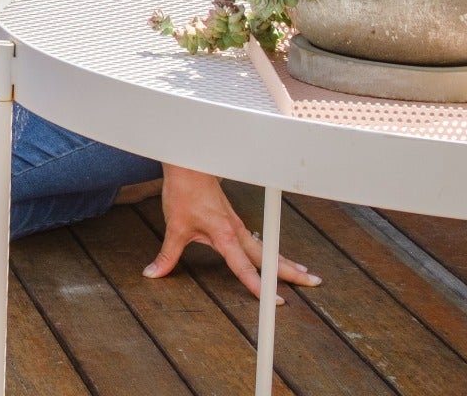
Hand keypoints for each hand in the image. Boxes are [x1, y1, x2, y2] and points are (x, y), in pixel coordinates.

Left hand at [145, 166, 319, 300]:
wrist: (189, 167)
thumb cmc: (184, 193)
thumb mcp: (174, 227)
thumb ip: (167, 255)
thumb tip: (153, 273)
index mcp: (224, 235)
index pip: (244, 267)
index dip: (259, 285)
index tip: (275, 300)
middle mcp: (236, 232)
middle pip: (268, 257)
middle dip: (290, 272)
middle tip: (313, 283)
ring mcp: (238, 226)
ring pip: (267, 248)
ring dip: (285, 262)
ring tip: (305, 274)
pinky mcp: (235, 221)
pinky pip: (259, 241)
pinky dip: (273, 251)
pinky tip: (279, 257)